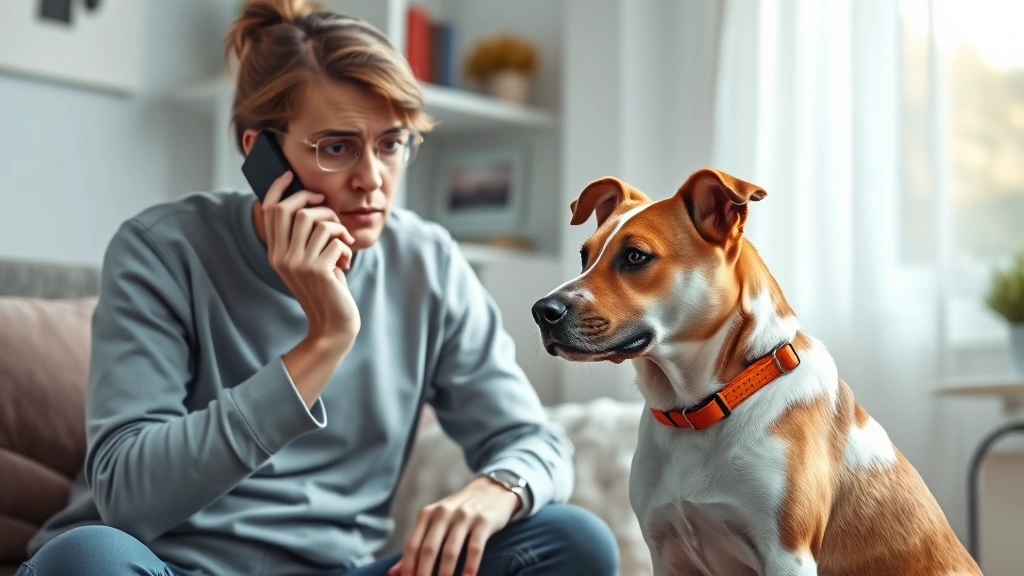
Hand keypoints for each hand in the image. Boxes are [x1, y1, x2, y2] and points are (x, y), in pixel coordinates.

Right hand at [260, 171, 359, 405]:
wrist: (333, 324)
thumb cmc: (327, 288)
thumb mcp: (310, 260)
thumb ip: (305, 236)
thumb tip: (313, 203)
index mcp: (275, 253)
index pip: (269, 211)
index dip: (277, 188)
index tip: (291, 175)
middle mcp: (281, 256)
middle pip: (292, 210)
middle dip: (316, 205)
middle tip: (330, 212)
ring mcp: (298, 263)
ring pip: (318, 222)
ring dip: (337, 228)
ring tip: (343, 243)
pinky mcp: (317, 269)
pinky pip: (335, 239)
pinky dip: (346, 246)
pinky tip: (346, 262)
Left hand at [389, 476, 519, 575]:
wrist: (492, 490)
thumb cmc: (459, 513)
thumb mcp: (436, 523)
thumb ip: (417, 545)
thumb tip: (394, 573)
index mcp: (427, 514)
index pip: (412, 545)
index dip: (408, 568)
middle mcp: (443, 513)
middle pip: (428, 549)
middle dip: (424, 574)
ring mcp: (464, 516)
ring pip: (450, 551)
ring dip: (445, 575)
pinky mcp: (484, 521)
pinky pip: (475, 549)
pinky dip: (469, 568)